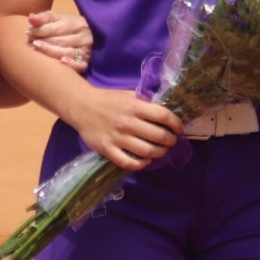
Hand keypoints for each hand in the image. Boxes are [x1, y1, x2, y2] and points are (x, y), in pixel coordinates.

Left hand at [26, 10, 92, 72]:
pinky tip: (61, 62)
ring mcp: (86, 50)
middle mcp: (84, 36)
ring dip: (50, 51)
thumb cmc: (65, 26)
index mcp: (76, 23)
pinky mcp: (86, 62)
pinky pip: (80, 65)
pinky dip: (71, 65)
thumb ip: (43, 18)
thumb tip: (31, 18)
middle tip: (30, 43)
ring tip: (37, 49)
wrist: (82, 35)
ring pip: (67, 52)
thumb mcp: (55, 18)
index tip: (28, 33)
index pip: (55, 28)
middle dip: (43, 42)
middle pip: (60, 41)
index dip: (40, 31)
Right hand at [66, 88, 180, 171]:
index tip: (178, 129)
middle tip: (171, 141)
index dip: (176, 124)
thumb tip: (166, 114)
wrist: (81, 106)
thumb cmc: (108, 100)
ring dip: (159, 153)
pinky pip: (128, 163)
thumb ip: (146, 103)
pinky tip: (145, 160)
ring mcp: (117, 137)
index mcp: (134, 106)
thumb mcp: (129, 95)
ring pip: (147, 151)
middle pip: (159, 136)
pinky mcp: (107, 149)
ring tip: (161, 151)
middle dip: (170, 141)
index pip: (164, 116)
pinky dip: (141, 164)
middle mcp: (127, 122)